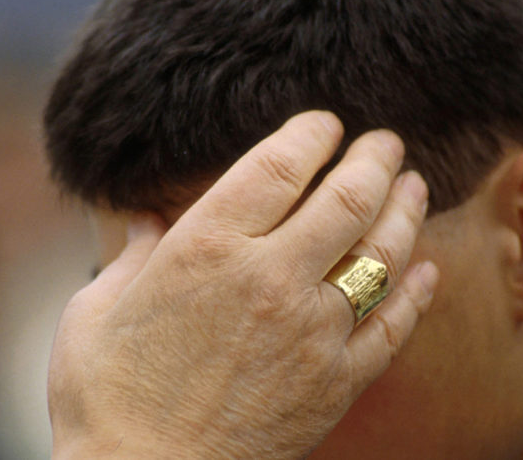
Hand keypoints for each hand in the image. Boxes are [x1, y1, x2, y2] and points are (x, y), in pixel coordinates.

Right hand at [48, 111, 437, 458]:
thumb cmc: (104, 399)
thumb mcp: (95, 311)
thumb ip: (131, 257)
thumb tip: (145, 222)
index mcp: (205, 249)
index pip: (278, 166)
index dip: (310, 133)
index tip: (325, 123)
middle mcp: (269, 279)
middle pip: (346, 198)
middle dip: (373, 158)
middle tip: (386, 141)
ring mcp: (312, 332)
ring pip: (381, 254)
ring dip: (404, 211)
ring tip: (414, 184)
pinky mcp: (335, 383)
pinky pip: (393, 327)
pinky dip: (416, 293)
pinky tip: (427, 268)